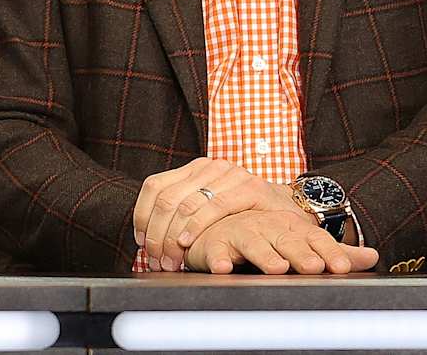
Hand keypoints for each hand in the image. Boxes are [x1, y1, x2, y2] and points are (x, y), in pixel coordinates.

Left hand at [135, 157, 299, 271]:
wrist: (284, 209)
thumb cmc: (241, 213)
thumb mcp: (206, 205)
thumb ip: (182, 211)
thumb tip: (145, 235)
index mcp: (195, 168)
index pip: (154, 186)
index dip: (142, 217)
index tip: (142, 242)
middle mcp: (210, 166)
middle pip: (167, 199)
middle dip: (156, 235)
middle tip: (156, 260)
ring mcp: (231, 174)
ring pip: (186, 205)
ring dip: (172, 238)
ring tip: (172, 260)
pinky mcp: (250, 187)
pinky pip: (214, 207)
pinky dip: (196, 227)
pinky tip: (187, 242)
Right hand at [184, 210, 378, 274]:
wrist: (223, 222)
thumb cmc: (268, 235)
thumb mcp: (302, 241)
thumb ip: (335, 252)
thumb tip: (373, 257)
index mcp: (295, 227)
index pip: (317, 240)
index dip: (331, 253)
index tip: (344, 268)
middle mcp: (271, 227)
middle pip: (289, 240)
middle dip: (302, 254)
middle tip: (315, 267)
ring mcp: (243, 232)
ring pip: (255, 243)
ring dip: (266, 255)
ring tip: (278, 268)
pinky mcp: (215, 243)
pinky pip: (215, 251)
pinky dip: (218, 259)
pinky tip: (224, 268)